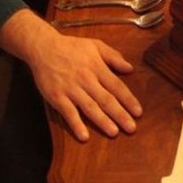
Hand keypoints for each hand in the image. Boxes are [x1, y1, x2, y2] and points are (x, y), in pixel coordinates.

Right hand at [0, 10, 142, 141]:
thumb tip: (130, 68)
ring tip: (114, 132)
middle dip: (120, 115)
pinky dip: (76, 124)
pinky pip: (68, 113)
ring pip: (90, 107)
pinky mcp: (56, 97)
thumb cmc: (72, 47)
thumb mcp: (96, 45)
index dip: (128, 100)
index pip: (117, 86)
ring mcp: (71, 89)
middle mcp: (86, 79)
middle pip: (106, 99)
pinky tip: (84, 136)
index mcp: (97, 67)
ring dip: (102, 121)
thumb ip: (114, 57)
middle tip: (131, 128)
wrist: (43, 48)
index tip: (138, 112)